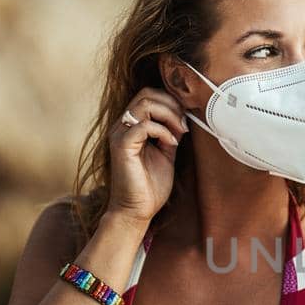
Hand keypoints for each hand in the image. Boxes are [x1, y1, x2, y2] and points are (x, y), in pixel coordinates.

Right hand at [105, 89, 188, 225]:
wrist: (137, 210)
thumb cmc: (150, 185)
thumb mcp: (166, 152)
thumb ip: (170, 133)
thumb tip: (182, 117)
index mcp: (131, 126)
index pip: (148, 95)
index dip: (170, 101)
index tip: (185, 120)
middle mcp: (122, 126)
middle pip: (146, 94)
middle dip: (171, 105)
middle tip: (184, 124)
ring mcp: (120, 134)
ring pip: (144, 104)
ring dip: (169, 114)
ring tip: (180, 131)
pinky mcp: (121, 146)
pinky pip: (143, 126)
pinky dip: (163, 130)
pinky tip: (171, 144)